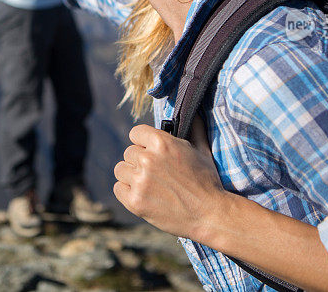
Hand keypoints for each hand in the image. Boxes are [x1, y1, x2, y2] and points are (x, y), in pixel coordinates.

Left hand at [113, 119, 224, 240]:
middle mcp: (147, 159)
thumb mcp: (202, 150)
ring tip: (149, 184)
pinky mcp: (135, 201)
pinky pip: (118, 188)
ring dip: (131, 176)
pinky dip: (127, 191)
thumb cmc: (207, 181)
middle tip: (155, 172)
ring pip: (120, 169)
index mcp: (161, 142)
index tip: (149, 151)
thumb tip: (194, 112)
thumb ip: (194, 128)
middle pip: (128, 153)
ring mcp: (140, 181)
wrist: (210, 214)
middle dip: (139, 161)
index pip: (135, 133)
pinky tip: (143, 194)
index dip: (143, 142)